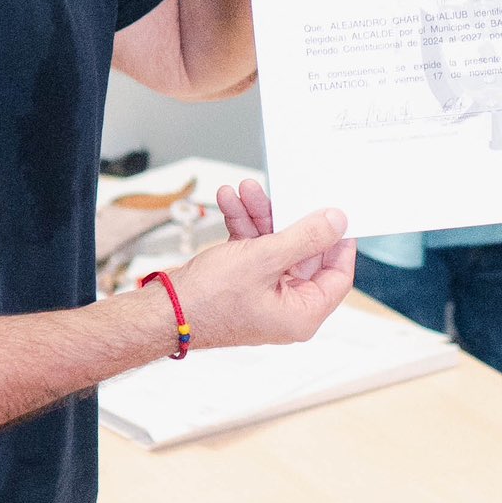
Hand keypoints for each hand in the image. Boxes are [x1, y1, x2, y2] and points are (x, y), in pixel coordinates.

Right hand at [160, 181, 354, 348]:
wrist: (163, 312)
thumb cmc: (210, 301)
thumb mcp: (265, 259)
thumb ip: (306, 237)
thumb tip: (337, 222)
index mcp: (302, 313)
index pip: (336, 275)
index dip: (339, 242)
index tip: (336, 214)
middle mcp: (285, 307)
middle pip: (302, 253)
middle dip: (284, 218)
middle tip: (281, 192)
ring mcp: (263, 294)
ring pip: (273, 246)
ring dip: (258, 216)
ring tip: (245, 189)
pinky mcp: (242, 283)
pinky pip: (252, 250)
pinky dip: (243, 227)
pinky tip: (230, 203)